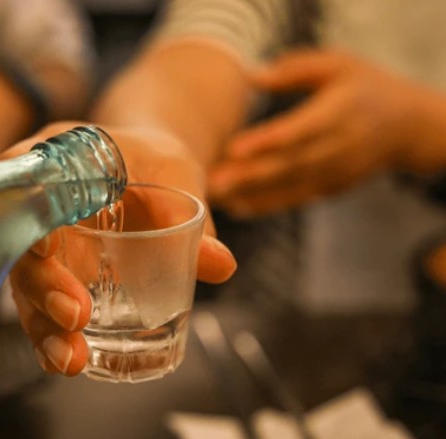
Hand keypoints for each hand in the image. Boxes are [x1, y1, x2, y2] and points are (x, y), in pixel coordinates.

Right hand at [4, 122, 236, 374]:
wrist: (150, 170)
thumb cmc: (153, 162)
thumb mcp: (174, 175)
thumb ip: (188, 215)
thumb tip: (220, 264)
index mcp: (53, 163)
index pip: (25, 187)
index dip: (27, 215)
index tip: (46, 248)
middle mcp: (34, 208)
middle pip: (21, 248)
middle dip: (43, 287)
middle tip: (75, 316)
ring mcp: (41, 248)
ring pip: (27, 289)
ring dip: (44, 327)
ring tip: (70, 360)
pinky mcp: (56, 278)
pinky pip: (45, 308)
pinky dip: (54, 336)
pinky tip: (72, 361)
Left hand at [208, 50, 418, 216]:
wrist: (406, 126)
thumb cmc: (362, 86)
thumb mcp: (337, 65)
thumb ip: (294, 70)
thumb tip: (250, 75)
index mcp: (343, 110)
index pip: (300, 130)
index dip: (267, 141)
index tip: (232, 148)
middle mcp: (342, 146)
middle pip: (291, 164)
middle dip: (250, 175)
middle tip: (212, 183)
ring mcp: (339, 171)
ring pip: (291, 186)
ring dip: (252, 193)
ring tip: (216, 197)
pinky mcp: (333, 187)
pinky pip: (297, 198)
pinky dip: (267, 204)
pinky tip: (237, 207)